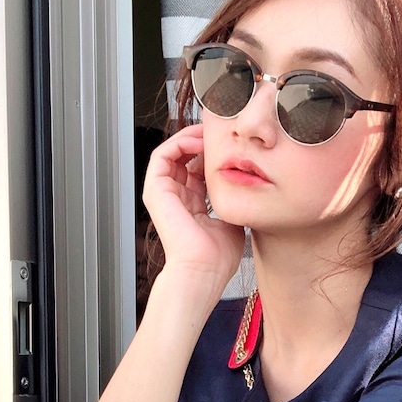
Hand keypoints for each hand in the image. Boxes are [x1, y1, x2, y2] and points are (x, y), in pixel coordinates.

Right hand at [142, 125, 244, 291]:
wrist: (203, 270)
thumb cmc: (218, 256)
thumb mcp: (232, 218)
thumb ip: (234, 199)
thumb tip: (246, 181)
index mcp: (193, 207)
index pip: (200, 170)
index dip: (214, 154)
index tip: (232, 145)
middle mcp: (177, 199)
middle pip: (186, 158)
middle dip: (203, 142)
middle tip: (221, 132)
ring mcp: (164, 194)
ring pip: (173, 152)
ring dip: (191, 138)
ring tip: (210, 133)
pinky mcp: (155, 190)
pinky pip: (162, 155)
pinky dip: (179, 142)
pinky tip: (198, 140)